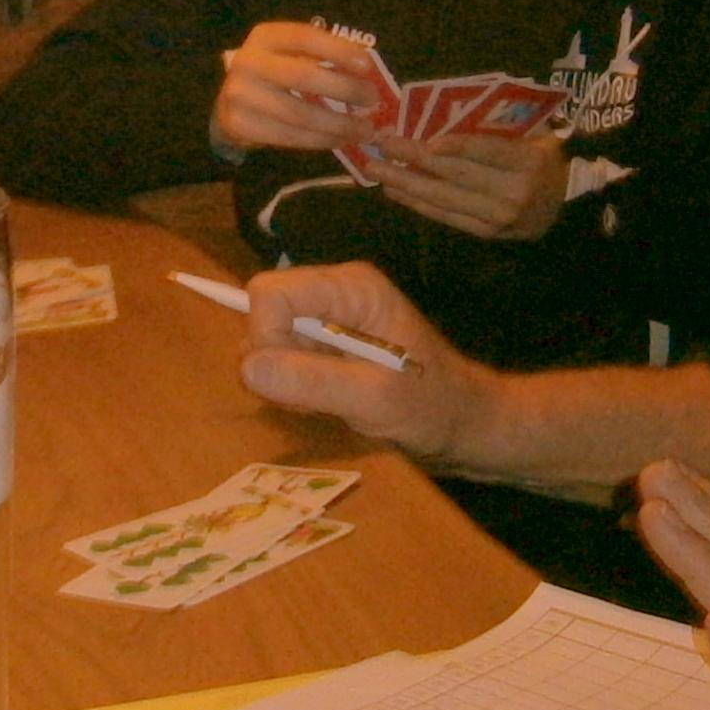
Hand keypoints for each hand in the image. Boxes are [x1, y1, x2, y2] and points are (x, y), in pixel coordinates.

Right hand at [211, 22, 390, 158]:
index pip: (304, 37)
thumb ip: (322, 60)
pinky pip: (289, 136)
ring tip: (364, 130)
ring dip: (338, 125)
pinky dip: (320, 141)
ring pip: (299, 113)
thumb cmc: (273, 76)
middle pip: (303, 76)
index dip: (337, 50)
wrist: (229, 105)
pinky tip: (340, 140)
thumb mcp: (291, 57)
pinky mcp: (239, 125)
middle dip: (344, 89)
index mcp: (265, 37)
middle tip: (371, 101)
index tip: (367, 65)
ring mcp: (239, 94)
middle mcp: (248, 61)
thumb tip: (367, 73)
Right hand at [235, 259, 489, 461]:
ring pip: (268, 339)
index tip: (290, 380)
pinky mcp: (325, 341)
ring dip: (284, 378)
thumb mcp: (374, 398)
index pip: (269, 292)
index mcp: (351, 288)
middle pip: (264, 313)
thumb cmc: (430, 406)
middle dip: (275, 361)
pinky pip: (283, 357)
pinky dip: (292, 385)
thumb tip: (247, 366)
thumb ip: (312, 381)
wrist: (461, 422)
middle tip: (313, 399)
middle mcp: (335, 292)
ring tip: (327, 402)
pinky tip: (326, 401)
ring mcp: (329, 316)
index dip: (266, 338)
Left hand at [371, 124, 567, 240]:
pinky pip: (447, 217)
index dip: (456, 146)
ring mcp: (499, 217)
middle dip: (414, 159)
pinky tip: (396, 191)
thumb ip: (498, 125)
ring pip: (445, 199)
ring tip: (376, 169)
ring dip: (406, 183)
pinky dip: (418, 203)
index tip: (425, 140)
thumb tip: (446, 113)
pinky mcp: (487, 233)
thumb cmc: (544, 156)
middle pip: (456, 175)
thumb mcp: (533, 133)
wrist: (567, 203)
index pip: (487, 151)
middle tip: (382, 144)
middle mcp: (513, 192)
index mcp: (528, 161)